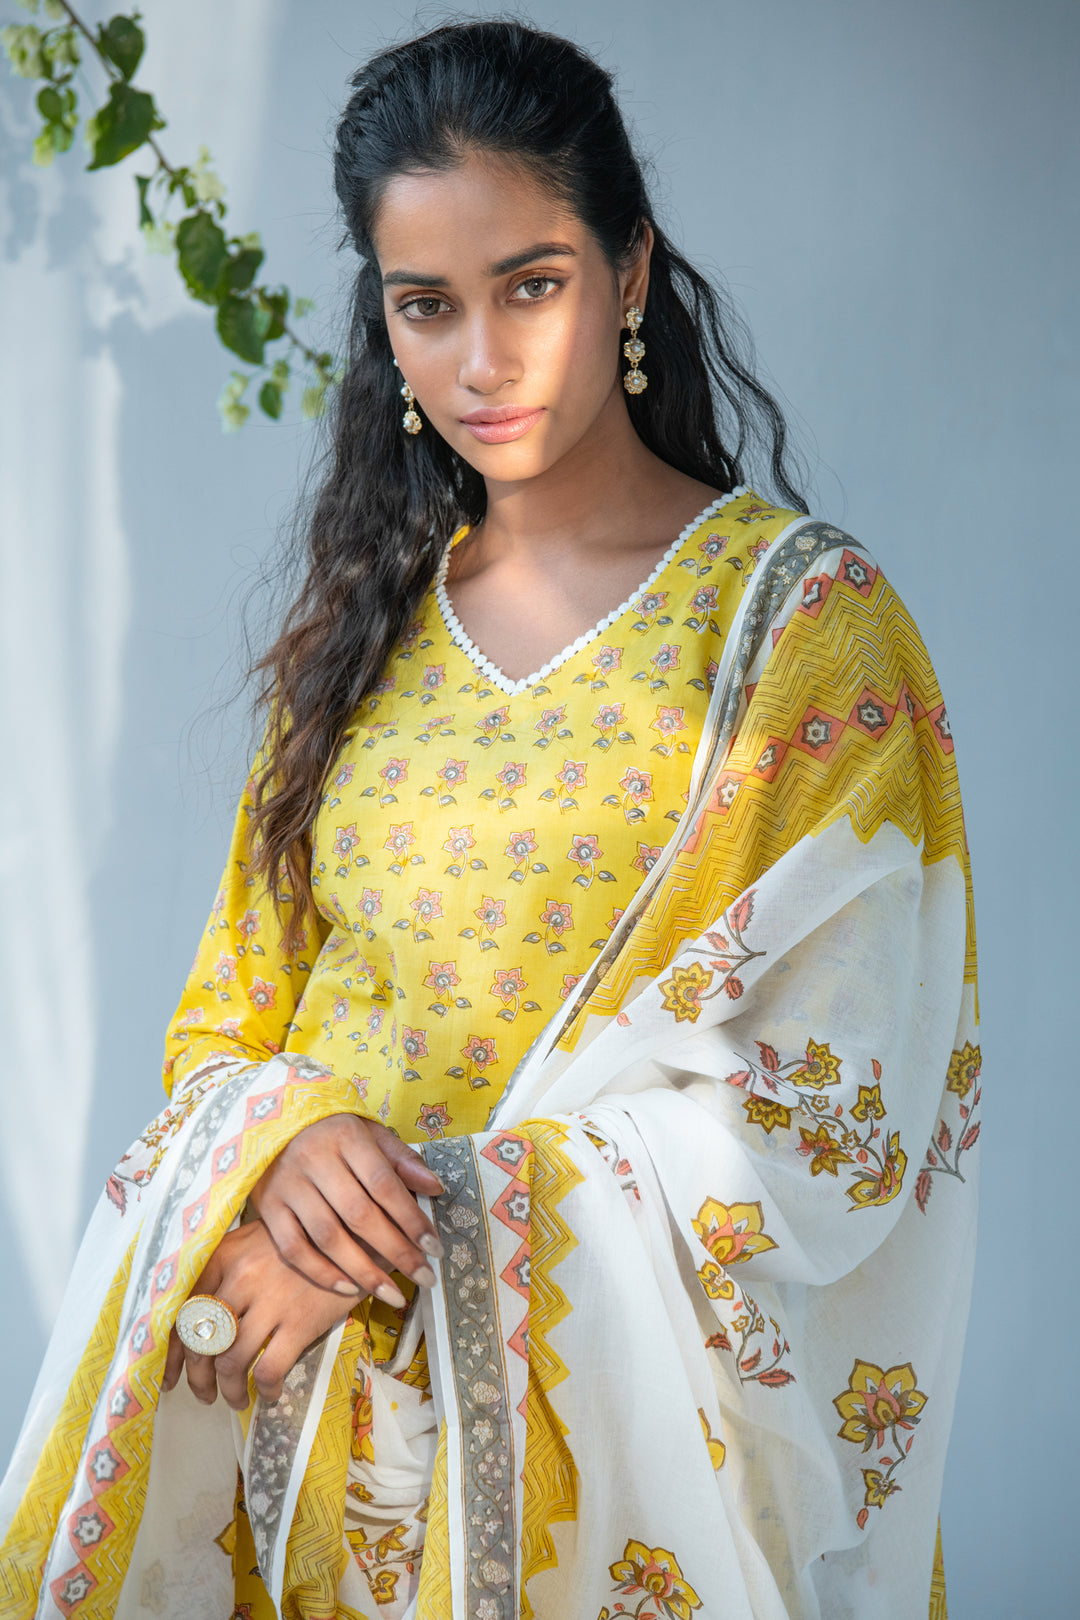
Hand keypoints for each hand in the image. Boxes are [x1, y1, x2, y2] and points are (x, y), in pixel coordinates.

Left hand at [161, 1218, 358, 1409]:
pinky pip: (268, 1369)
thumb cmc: (303, 1239)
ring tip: (236, 1399)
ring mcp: (271, 1300)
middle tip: (206, 1394)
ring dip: (229, 1390)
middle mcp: (241, 1276)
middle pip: (201, 1342)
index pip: (182, 1312)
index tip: (173, 1377)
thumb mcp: (256, 1242)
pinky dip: (265, 1390)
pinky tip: (271, 1393)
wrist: (356, 1234)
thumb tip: (200, 1320)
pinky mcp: (301, 1321)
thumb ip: (226, 1272)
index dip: (173, 1353)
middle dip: (198, 1378)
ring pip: (230, 1362)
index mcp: (225, 1255)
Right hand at [248, 1112, 444, 1304]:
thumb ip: (402, 1160)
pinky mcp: (267, 1208)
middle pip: (359, 1215)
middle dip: (396, 1251)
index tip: (434, 1248)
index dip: (411, 1219)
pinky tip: (350, 1287)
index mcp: (346, 1137)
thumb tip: (435, 1188)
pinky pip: (293, 1249)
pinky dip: (322, 1272)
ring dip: (363, 1271)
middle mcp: (314, 1160)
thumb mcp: (370, 1133)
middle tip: (425, 1277)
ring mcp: (288, 1186)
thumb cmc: (333, 1134)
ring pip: (328, 1237)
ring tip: (393, 1293)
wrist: (274, 1127)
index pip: (384, 1184)